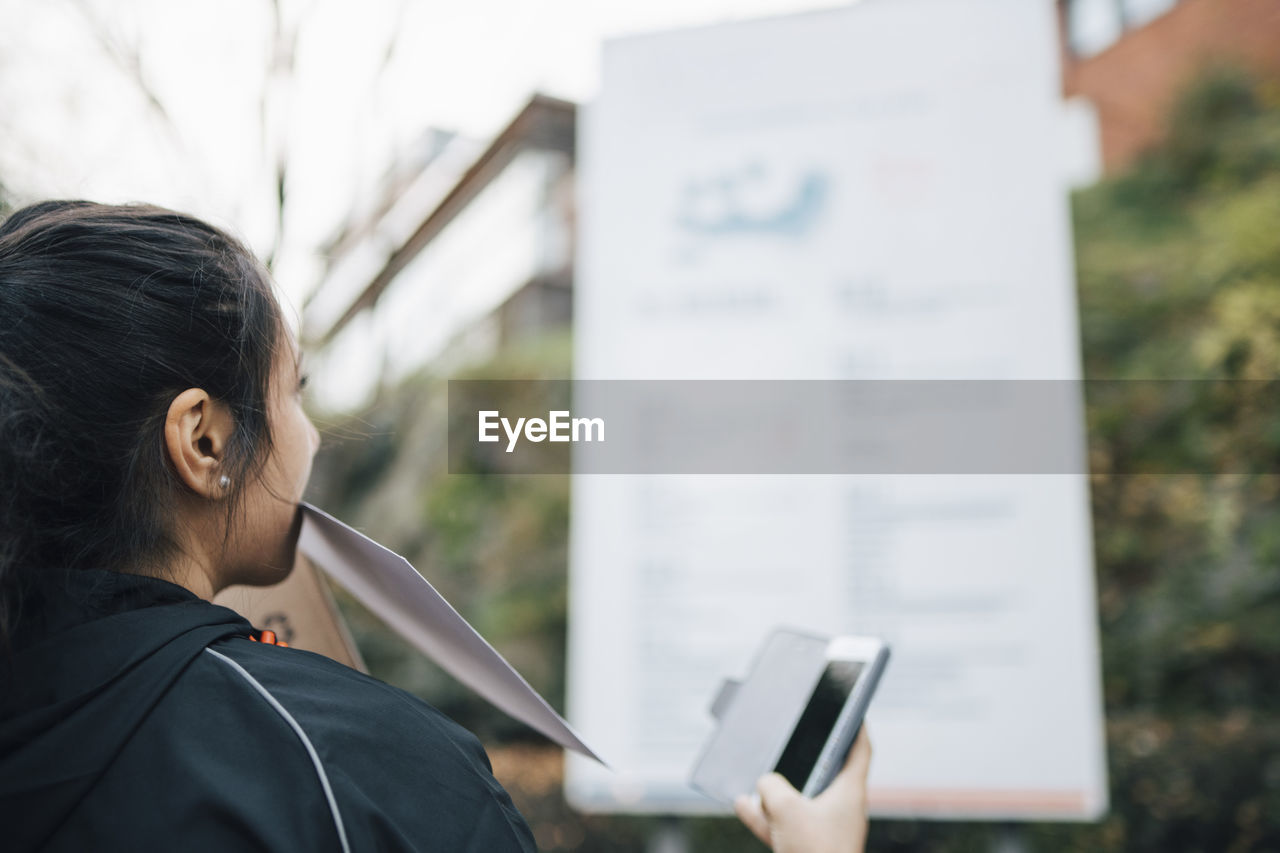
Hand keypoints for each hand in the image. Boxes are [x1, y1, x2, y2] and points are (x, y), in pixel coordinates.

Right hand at [733, 726, 870, 852]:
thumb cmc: (815, 852)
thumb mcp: (786, 808)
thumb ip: (771, 787)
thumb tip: (764, 786)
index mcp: (849, 793)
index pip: (859, 750)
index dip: (855, 727)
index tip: (850, 709)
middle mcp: (841, 810)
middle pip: (823, 774)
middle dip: (802, 760)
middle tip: (793, 740)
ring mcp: (824, 832)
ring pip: (798, 802)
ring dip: (775, 791)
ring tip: (752, 777)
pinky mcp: (808, 851)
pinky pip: (784, 826)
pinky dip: (765, 816)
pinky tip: (741, 805)